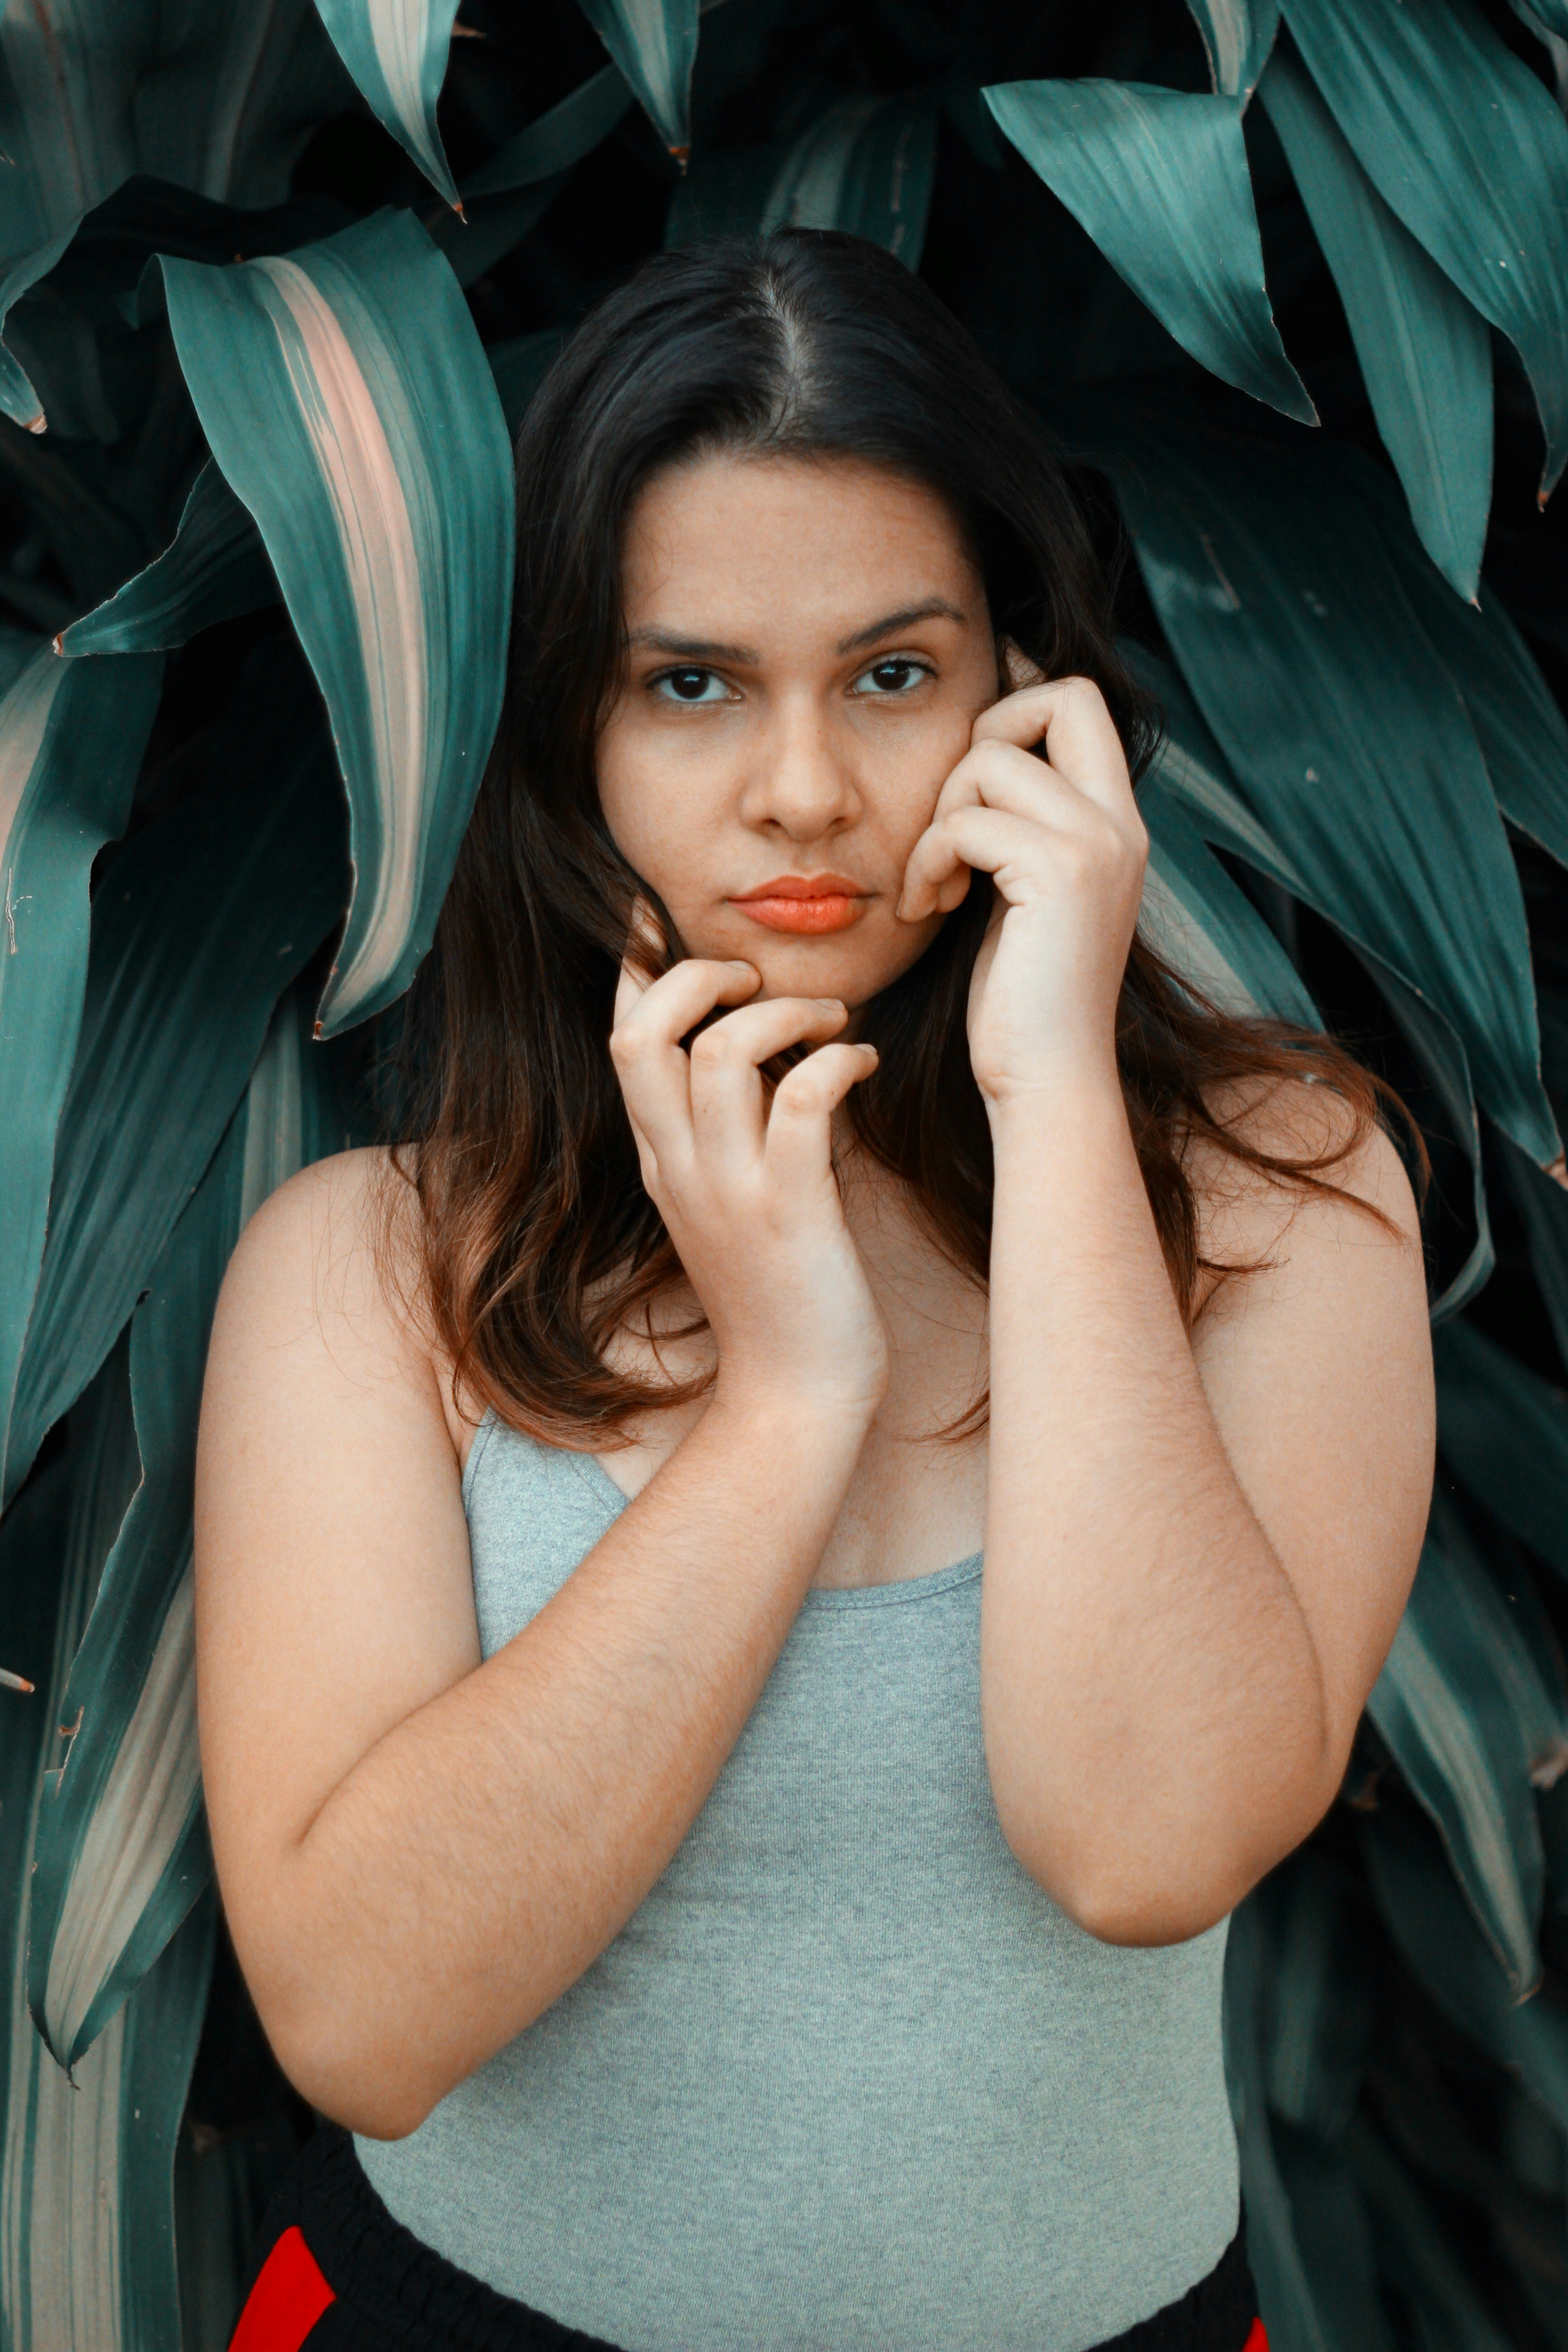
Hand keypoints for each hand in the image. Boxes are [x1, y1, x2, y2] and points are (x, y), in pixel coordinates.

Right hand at [610, 951, 888, 1416]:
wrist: (795, 1394)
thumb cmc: (780, 1290)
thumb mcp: (726, 1199)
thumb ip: (723, 1128)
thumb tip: (755, 1045)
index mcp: (659, 1158)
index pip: (622, 1037)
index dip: (647, 970)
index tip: (694, 942)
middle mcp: (678, 1167)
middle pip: (643, 1033)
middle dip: (699, 976)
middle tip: (759, 979)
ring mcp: (729, 1191)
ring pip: (723, 1053)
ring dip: (786, 1012)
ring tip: (833, 1021)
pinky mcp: (789, 1213)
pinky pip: (803, 1103)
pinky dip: (838, 1063)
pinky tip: (864, 1064)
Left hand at [897, 668, 1145, 1105]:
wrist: (1046, 1080)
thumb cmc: (1021, 1000)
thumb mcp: (1024, 893)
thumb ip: (1018, 826)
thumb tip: (979, 756)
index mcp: (1117, 824)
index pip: (1079, 702)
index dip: (1014, 704)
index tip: (966, 766)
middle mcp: (1121, 824)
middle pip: (1059, 697)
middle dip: (983, 736)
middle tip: (953, 814)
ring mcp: (1097, 845)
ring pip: (990, 761)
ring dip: (936, 818)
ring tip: (932, 882)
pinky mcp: (1060, 874)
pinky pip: (965, 822)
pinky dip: (926, 860)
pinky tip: (925, 907)